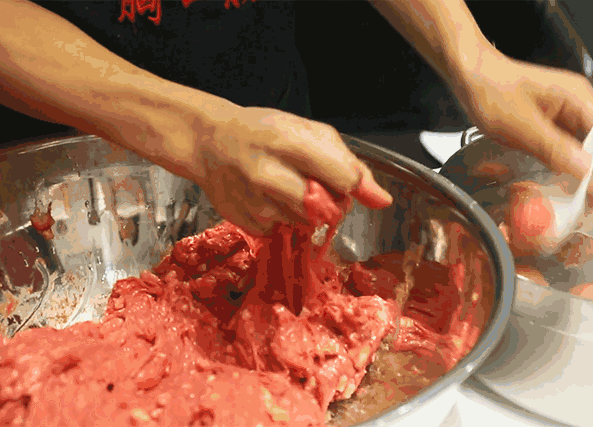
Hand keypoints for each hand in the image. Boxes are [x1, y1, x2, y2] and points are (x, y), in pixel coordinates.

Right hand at [139, 104, 391, 234]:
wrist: (211, 142)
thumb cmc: (264, 132)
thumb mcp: (308, 132)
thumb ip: (349, 164)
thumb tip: (381, 200)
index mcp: (288, 140)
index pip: (344, 178)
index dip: (351, 184)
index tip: (343, 180)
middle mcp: (267, 173)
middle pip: (327, 209)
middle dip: (330, 202)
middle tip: (314, 184)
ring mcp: (254, 202)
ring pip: (307, 223)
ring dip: (305, 211)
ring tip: (285, 186)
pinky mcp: (246, 223)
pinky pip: (283, 231)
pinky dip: (282, 219)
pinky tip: (267, 198)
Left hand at [454, 50, 592, 202]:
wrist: (470, 76)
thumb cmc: (492, 91)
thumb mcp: (521, 124)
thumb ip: (553, 146)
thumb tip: (584, 168)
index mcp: (578, 97)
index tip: (591, 188)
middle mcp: (577, 105)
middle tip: (585, 199)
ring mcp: (564, 115)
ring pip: (583, 148)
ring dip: (580, 172)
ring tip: (573, 196)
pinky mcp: (549, 125)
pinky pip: (564, 148)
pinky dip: (563, 165)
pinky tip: (558, 182)